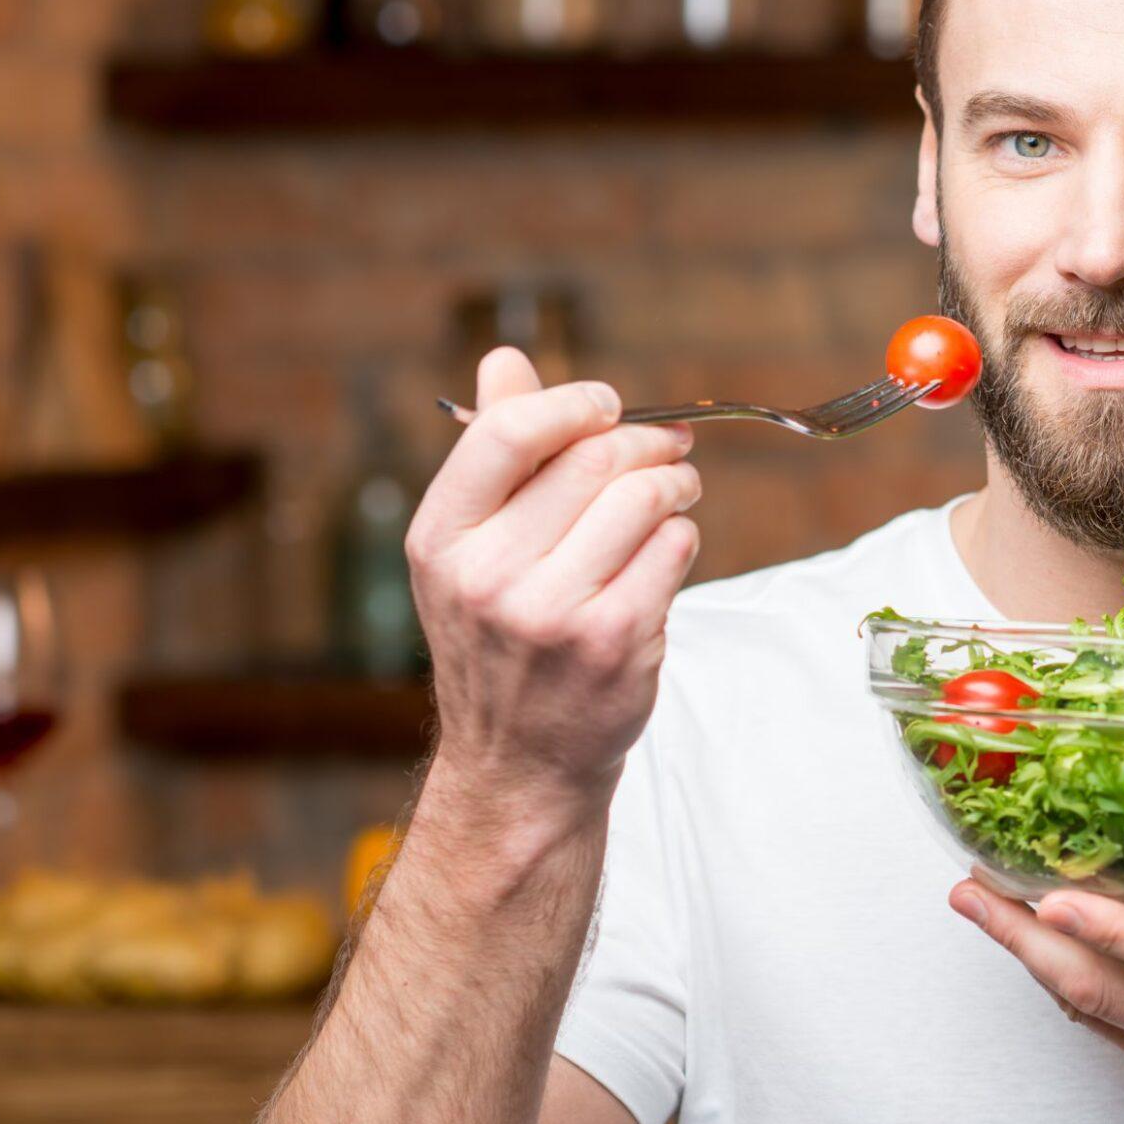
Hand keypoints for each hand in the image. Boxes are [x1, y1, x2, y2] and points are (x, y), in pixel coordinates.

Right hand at [406, 348, 701, 828]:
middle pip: (593, 459)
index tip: (607, 404)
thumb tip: (505, 359)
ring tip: (675, 494)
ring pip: (643, 498)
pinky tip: (665, 552)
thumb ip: (495, 451)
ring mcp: (551, 613)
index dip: (573, 403)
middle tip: (669, 448)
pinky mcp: (613, 641)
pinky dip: (681, 538)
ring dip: (675, 484)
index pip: (508, 432)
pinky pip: (673, 549)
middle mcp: (486, 575)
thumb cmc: (502, 640)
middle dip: (646, 442)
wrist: (520, 763)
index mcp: (441, 538)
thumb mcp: (471, 549)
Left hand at [952, 778, 1123, 1123]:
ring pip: (1096, 1021)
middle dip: (1028, 942)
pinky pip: (1115, 1043)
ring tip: (983, 911)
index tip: (1052, 898)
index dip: (1115, 934)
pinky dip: (1075, 998)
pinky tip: (1045, 956)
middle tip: (973, 891)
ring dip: (1034, 967)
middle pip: (1107, 995)